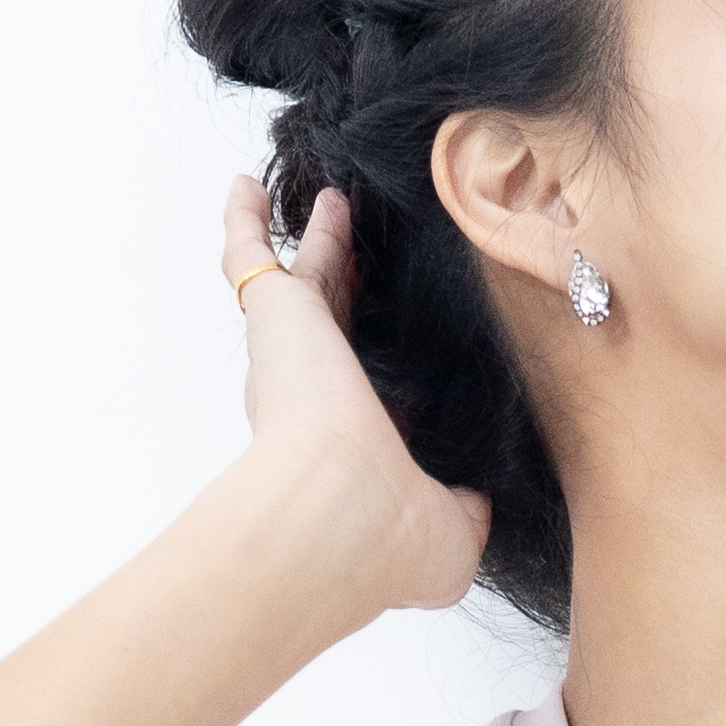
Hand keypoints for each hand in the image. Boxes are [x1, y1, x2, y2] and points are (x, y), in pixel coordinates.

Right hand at [220, 179, 490, 619]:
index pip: (383, 391)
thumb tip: (481, 494)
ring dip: (321, 244)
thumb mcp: (457, 533)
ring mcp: (294, 356)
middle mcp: (323, 401)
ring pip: (308, 284)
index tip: (425, 338)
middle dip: (358, 295)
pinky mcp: (275, 317)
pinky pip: (249, 256)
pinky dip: (244, 222)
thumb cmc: (392, 537)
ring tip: (331, 200)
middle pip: (346, 330)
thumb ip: (471, 505)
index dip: (401, 365)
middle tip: (371, 253)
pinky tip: (245, 188)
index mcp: (366, 446)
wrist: (334, 516)